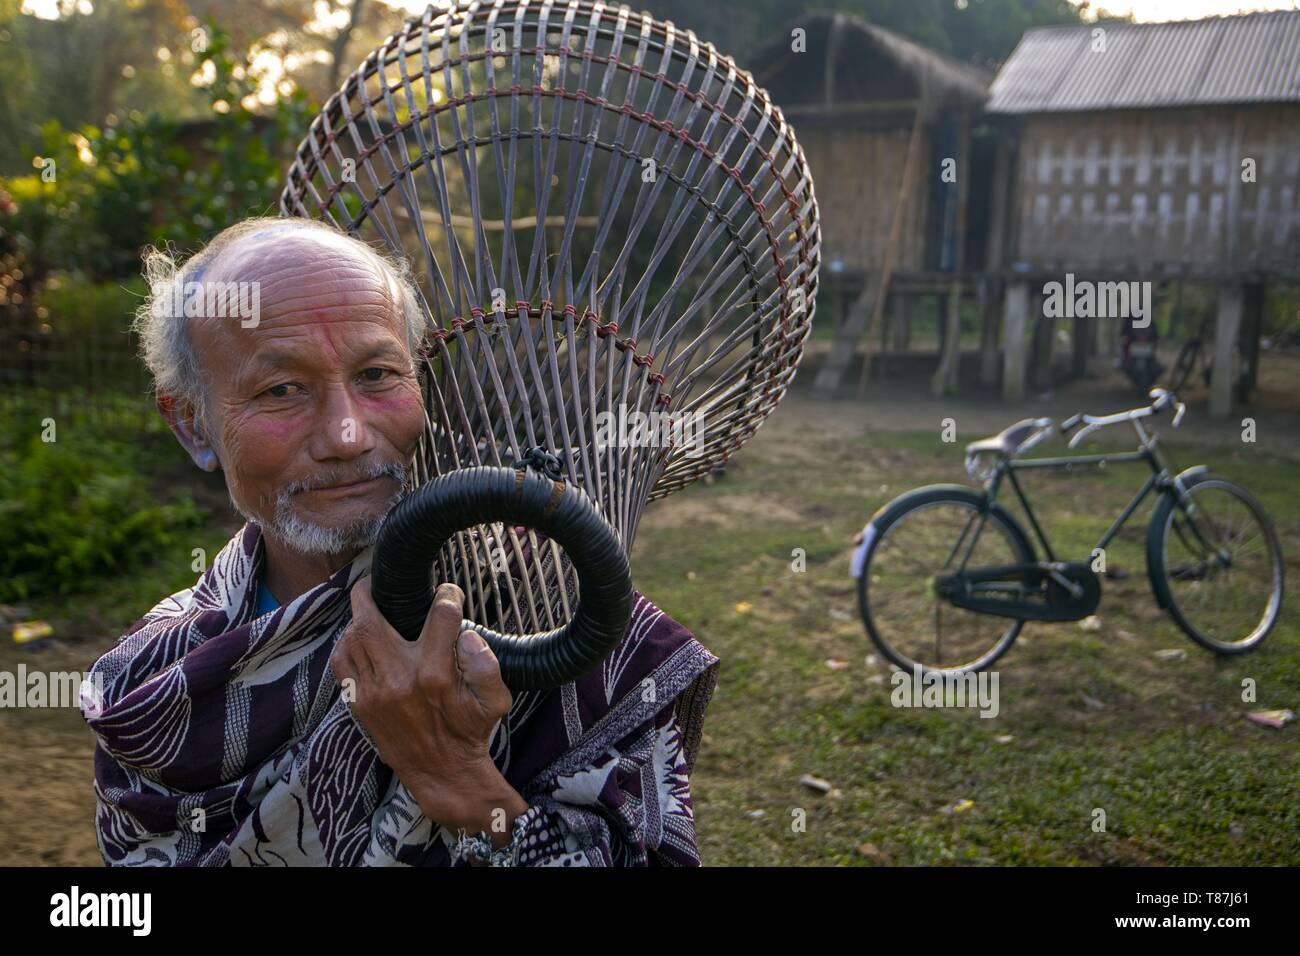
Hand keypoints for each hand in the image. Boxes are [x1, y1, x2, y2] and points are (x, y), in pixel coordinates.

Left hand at [330, 577, 526, 836]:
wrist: (441, 773)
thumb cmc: (470, 733)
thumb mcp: (496, 702)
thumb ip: (487, 666)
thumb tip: (467, 635)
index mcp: (436, 675)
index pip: (440, 617)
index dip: (448, 596)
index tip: (449, 593)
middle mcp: (400, 680)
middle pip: (372, 621)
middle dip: (370, 593)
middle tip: (375, 582)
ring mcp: (374, 693)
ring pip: (352, 638)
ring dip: (358, 618)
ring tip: (368, 608)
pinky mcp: (359, 704)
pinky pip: (341, 663)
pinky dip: (345, 644)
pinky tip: (357, 639)